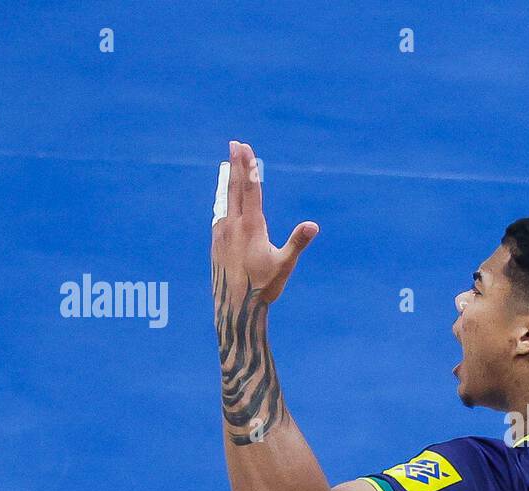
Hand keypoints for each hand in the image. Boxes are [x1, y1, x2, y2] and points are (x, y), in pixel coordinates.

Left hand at [211, 141, 317, 306]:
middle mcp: (233, 226)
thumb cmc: (263, 287)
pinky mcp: (216, 244)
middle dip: (236, 165)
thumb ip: (297, 242)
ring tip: (228, 167)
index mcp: (251, 227)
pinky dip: (223, 204)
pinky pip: (220, 217)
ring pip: (225, 201)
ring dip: (228, 182)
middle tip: (234, 144)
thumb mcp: (284, 265)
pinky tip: (224, 205)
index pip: (249, 189)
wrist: (235, 308)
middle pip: (234, 188)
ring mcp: (221, 234)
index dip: (248, 167)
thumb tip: (312, 225)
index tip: (243, 147)